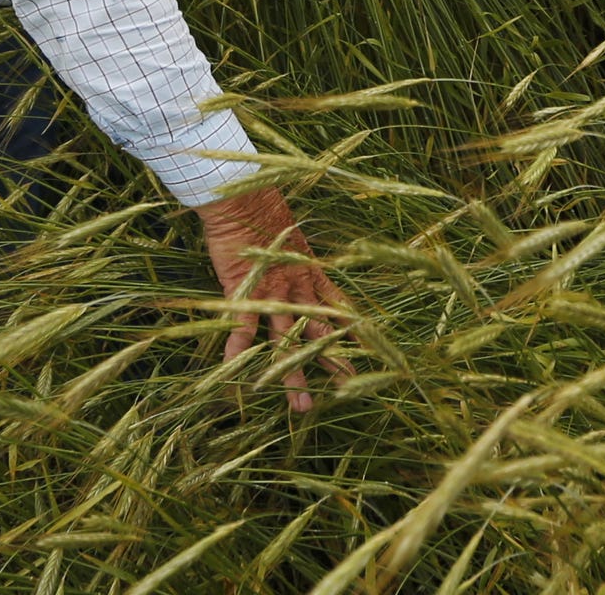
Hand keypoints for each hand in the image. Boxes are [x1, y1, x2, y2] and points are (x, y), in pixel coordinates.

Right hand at [197, 186, 354, 411]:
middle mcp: (298, 287)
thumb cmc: (263, 208)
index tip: (369, 346)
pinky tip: (235, 379)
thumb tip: (293, 254)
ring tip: (303, 406)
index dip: (352, 326)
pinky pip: (243, 330)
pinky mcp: (247, 293)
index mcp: (310, 272)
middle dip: (332, 361)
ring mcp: (274, 293)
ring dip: (294, 375)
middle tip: (348, 389)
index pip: (338, 304)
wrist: (244, 197)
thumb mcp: (289, 234)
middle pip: (319, 331)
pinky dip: (237, 353)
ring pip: (287, 342)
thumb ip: (293, 253)